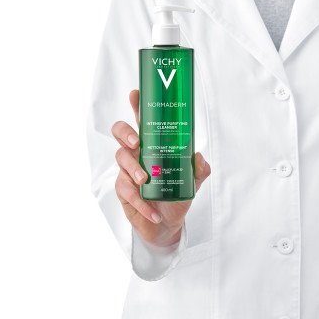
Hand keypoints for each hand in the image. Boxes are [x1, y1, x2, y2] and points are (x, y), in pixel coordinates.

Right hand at [111, 89, 210, 247]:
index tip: (135, 94)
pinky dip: (142, 203)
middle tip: (136, 142)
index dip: (136, 106)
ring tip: (146, 180)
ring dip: (133, 169)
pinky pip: (127, 192)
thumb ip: (199, 168)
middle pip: (120, 133)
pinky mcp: (123, 191)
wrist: (167, 224)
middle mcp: (136, 153)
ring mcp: (126, 171)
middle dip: (125, 133)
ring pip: (120, 160)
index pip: (141, 120)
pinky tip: (153, 212)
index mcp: (152, 144)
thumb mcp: (193, 180)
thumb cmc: (176, 194)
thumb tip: (199, 156)